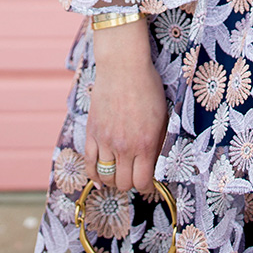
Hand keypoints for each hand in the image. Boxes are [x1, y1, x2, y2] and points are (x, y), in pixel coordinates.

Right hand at [84, 18, 168, 193]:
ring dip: (113, 180)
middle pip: (123, 183)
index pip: (142, 182)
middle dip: (130, 182)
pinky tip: (100, 177)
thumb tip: (155, 163)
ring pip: (106, 177)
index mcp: (145, 144)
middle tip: (134, 174)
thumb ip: (159, 142)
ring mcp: (106, 141)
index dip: (146, 186)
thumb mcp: (162, 115)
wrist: (123, 66)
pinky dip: (94, 175)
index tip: (147, 181)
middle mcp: (124, 146)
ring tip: (119, 173)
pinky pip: (89, 164)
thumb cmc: (147, 87)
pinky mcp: (92, 133)